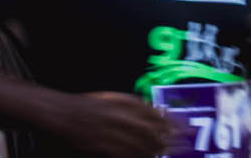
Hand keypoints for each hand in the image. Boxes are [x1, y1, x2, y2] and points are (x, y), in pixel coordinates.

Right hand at [47, 91, 178, 157]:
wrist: (63, 115)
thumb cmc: (87, 105)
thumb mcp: (111, 98)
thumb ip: (133, 104)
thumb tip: (155, 110)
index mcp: (124, 104)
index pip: (156, 114)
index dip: (173, 122)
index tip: (187, 126)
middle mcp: (123, 118)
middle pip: (156, 132)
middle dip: (174, 139)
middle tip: (187, 144)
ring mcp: (116, 135)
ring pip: (146, 146)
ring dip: (163, 150)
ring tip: (176, 152)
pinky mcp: (109, 149)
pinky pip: (132, 156)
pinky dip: (145, 157)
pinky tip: (153, 157)